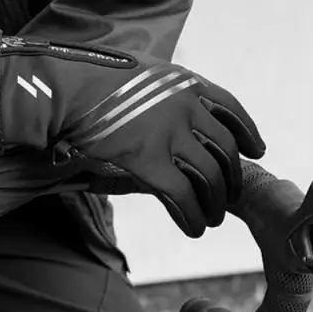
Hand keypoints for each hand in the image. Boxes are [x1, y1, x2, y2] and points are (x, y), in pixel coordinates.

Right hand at [0, 24, 265, 236]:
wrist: (56, 90)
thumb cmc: (79, 84)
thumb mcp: (125, 83)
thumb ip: (148, 102)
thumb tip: (152, 123)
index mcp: (183, 83)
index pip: (231, 108)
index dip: (247, 132)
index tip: (256, 149)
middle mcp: (185, 106)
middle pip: (225, 148)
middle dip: (231, 176)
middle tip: (228, 196)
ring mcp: (170, 133)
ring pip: (210, 176)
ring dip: (214, 202)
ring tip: (210, 218)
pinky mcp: (149, 161)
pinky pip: (183, 196)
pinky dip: (192, 216)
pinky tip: (193, 229)